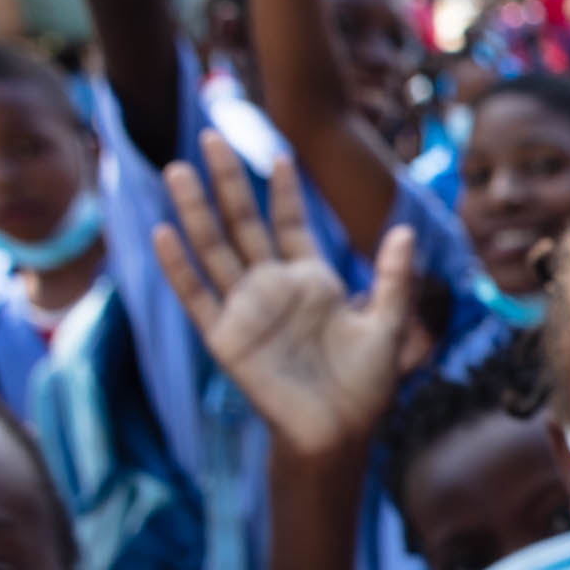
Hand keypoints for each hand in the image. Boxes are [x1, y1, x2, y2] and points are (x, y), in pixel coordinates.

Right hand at [153, 131, 413, 459]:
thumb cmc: (366, 385)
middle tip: (212, 136)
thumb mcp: (388, 326)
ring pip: (214, 248)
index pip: (292, 222)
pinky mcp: (226, 337)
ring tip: (178, 170)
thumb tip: (407, 230)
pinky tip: (162, 233)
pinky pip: (197, 296)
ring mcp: (246, 309)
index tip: (280, 152)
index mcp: (313, 280)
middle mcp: (274, 287)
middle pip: (244, 223)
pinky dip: (180, 267)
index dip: (285, 190)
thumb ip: (393, 279)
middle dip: (229, 181)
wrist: (341, 433)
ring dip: (195, 210)